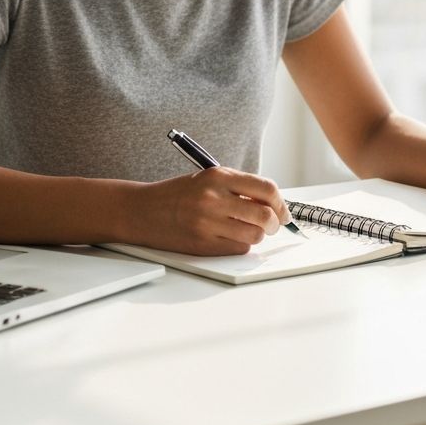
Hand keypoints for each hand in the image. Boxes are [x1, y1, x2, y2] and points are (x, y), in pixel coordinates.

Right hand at [128, 167, 288, 255]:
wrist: (142, 210)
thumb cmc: (177, 195)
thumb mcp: (208, 180)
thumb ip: (239, 188)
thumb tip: (273, 205)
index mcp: (218, 176)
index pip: (266, 189)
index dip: (281, 204)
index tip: (283, 212)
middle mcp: (214, 198)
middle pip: (265, 215)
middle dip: (274, 223)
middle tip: (272, 226)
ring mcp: (208, 222)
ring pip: (254, 235)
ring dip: (257, 235)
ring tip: (246, 230)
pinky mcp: (203, 244)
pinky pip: (238, 248)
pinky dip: (240, 245)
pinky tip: (229, 237)